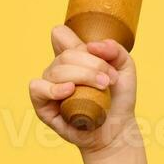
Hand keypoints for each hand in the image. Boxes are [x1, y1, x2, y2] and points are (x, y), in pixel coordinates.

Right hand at [27, 24, 139, 154]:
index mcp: (72, 57)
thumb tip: (93, 45)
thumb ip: (116, 50)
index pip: (60, 35)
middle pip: (66, 55)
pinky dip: (54, 88)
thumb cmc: (118, 98)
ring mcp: (49, 87)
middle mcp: (57, 70)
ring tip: (102, 89)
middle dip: (93, 65)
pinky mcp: (43, 106)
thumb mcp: (125, 69)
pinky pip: (38, 88)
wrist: (118, 128)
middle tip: (111, 80)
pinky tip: (70, 91)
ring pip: (56, 70)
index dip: (80, 43)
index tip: (104, 59)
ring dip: (83, 77)